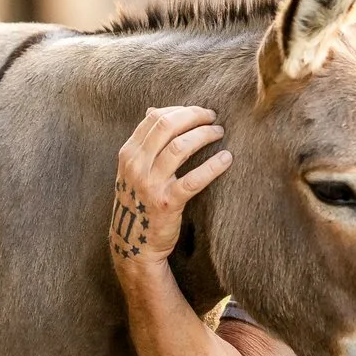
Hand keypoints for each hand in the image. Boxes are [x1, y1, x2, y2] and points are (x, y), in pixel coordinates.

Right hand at [111, 106, 230, 267]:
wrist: (134, 245)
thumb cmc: (138, 202)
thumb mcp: (132, 170)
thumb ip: (143, 143)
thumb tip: (152, 110)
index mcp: (128, 154)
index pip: (154, 118)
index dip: (180, 110)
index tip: (198, 112)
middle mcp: (136, 166)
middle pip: (167, 126)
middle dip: (194, 116)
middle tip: (213, 117)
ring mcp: (150, 184)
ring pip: (180, 147)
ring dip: (204, 135)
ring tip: (219, 133)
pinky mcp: (166, 203)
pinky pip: (194, 180)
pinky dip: (213, 166)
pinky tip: (227, 159)